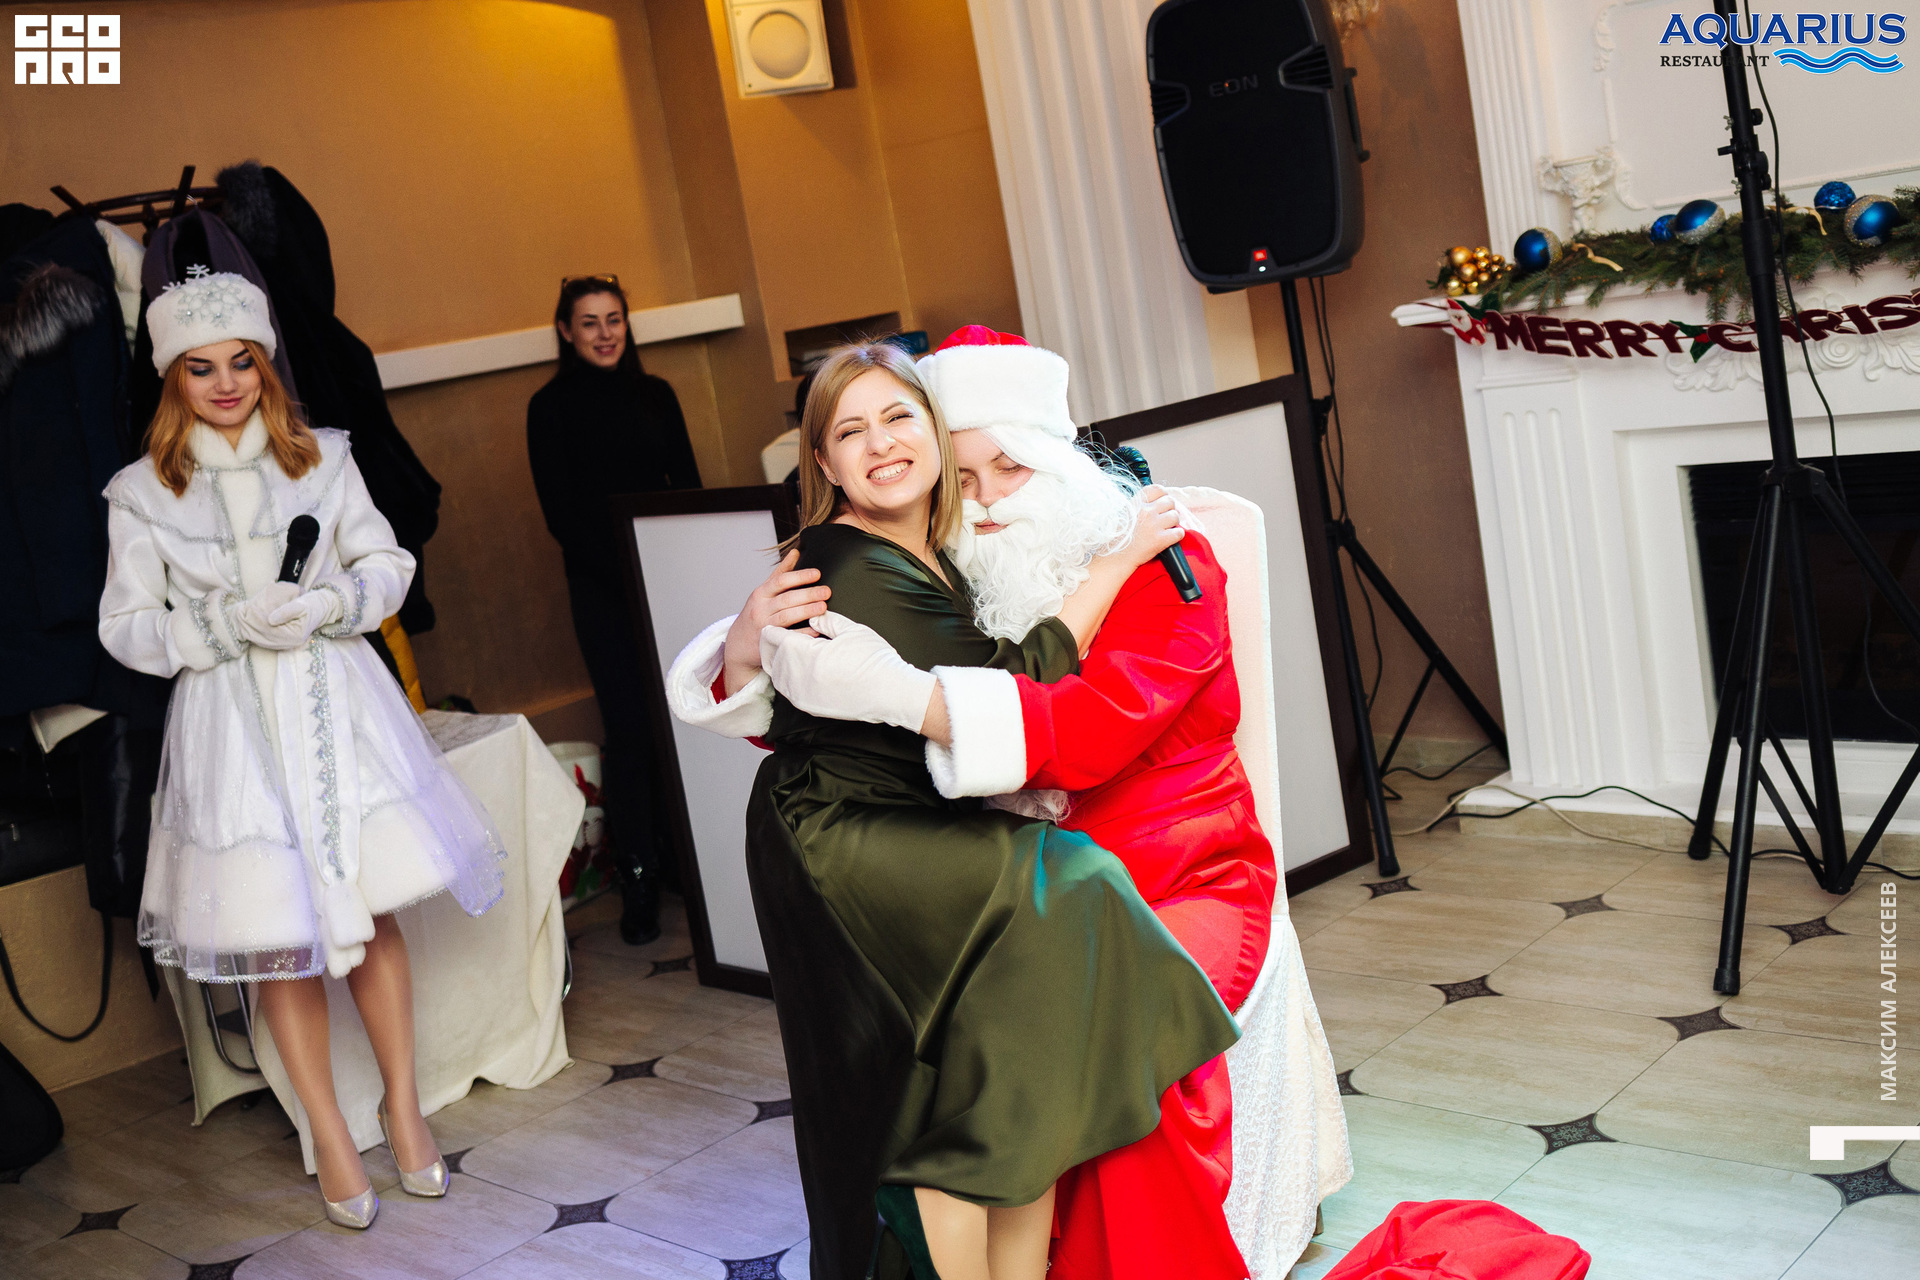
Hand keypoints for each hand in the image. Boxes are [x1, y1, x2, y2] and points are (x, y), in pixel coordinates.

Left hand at [233, 583, 321, 650]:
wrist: (321, 608)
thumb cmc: (313, 604)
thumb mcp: (301, 604)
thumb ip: (286, 611)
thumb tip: (269, 619)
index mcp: (296, 635)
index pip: (271, 631)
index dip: (258, 621)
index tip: (249, 609)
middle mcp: (290, 643)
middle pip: (265, 637)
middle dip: (253, 625)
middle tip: (244, 613)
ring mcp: (286, 643)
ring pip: (263, 639)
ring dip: (253, 629)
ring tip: (245, 617)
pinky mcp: (282, 640)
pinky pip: (265, 638)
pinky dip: (257, 631)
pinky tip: (252, 623)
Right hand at [723, 550, 830, 694]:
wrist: (738, 644)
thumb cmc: (755, 613)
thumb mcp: (763, 591)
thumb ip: (780, 573)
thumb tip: (796, 552)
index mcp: (761, 593)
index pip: (780, 581)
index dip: (799, 576)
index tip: (817, 573)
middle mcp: (761, 609)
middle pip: (786, 599)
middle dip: (808, 594)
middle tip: (827, 591)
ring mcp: (764, 626)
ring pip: (786, 617)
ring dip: (806, 611)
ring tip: (823, 607)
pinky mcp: (769, 642)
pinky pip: (788, 637)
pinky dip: (802, 634)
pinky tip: (816, 629)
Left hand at [760, 610, 935, 732]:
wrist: (889, 692)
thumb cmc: (873, 658)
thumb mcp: (851, 630)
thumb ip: (828, 621)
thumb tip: (814, 617)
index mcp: (804, 653)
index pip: (773, 638)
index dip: (774, 630)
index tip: (779, 626)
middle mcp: (797, 676)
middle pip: (772, 658)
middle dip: (775, 647)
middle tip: (780, 639)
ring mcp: (802, 694)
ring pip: (778, 677)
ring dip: (781, 665)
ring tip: (789, 656)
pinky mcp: (809, 706)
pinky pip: (789, 691)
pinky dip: (790, 681)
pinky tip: (801, 673)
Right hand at [1112, 485, 1184, 569]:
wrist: (1114, 557)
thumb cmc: (1117, 537)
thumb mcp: (1122, 513)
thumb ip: (1137, 505)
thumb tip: (1153, 502)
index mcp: (1136, 503)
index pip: (1158, 489)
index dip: (1163, 495)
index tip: (1162, 502)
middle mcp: (1146, 511)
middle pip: (1170, 501)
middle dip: (1170, 509)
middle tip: (1165, 518)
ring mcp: (1153, 525)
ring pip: (1175, 516)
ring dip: (1174, 523)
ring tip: (1166, 529)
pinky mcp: (1160, 540)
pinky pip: (1179, 532)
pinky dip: (1177, 535)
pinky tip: (1169, 538)